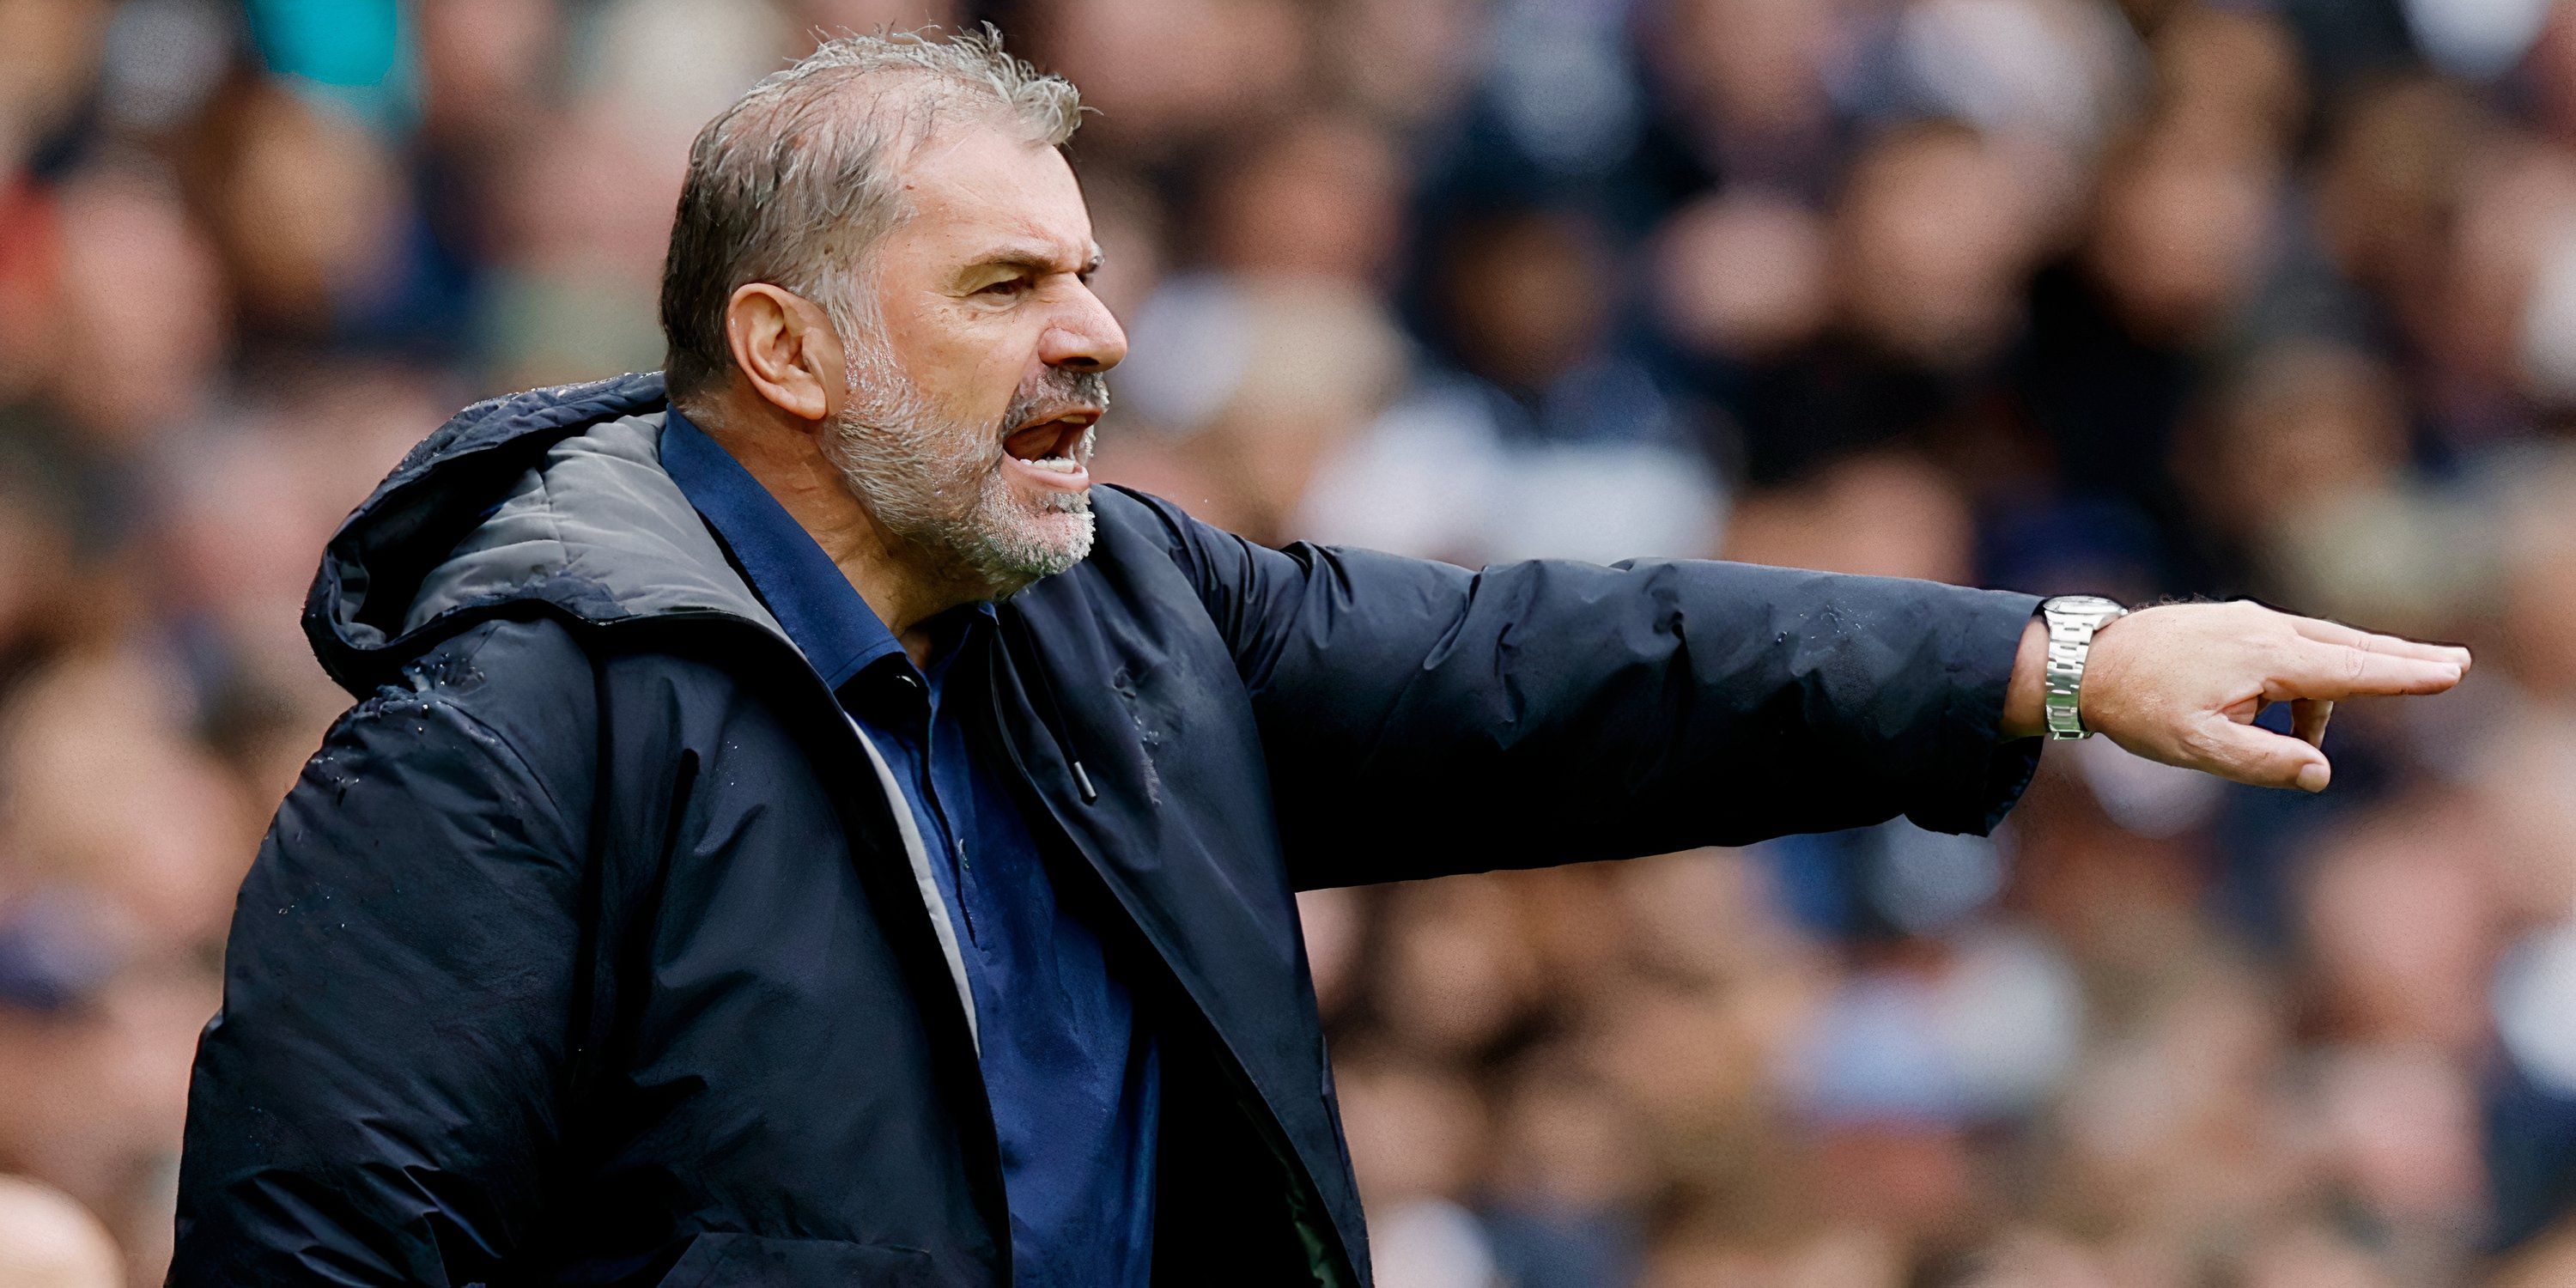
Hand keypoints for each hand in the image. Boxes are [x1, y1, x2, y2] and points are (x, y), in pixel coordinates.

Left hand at [2002, 601, 2469, 790]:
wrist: (2085, 662)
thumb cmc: (2138, 708)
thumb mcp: (2198, 748)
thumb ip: (2264, 762)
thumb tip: (2321, 773)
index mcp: (2265, 657)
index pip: (2351, 669)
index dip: (2403, 675)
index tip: (2451, 673)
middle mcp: (2265, 629)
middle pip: (2349, 646)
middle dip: (2400, 659)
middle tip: (2454, 664)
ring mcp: (2247, 621)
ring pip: (2316, 648)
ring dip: (2339, 681)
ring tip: (2306, 738)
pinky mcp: (2231, 625)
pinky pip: (2286, 649)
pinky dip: (2303, 678)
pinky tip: (2280, 715)